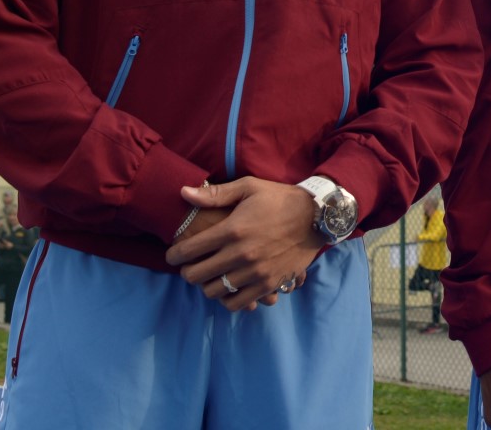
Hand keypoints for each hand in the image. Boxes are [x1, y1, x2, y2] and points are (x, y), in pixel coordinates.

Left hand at [164, 178, 322, 311]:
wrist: (317, 216)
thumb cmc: (280, 199)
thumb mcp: (249, 187)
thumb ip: (215, 194)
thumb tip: (183, 193)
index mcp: (232, 230)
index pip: (188, 250)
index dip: (174, 255)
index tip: (173, 255)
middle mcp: (240, 254)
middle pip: (196, 276)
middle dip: (187, 272)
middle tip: (190, 266)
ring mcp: (255, 272)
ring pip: (214, 292)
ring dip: (206, 286)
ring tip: (210, 277)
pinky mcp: (269, 284)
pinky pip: (237, 304)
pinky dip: (227, 300)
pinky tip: (229, 289)